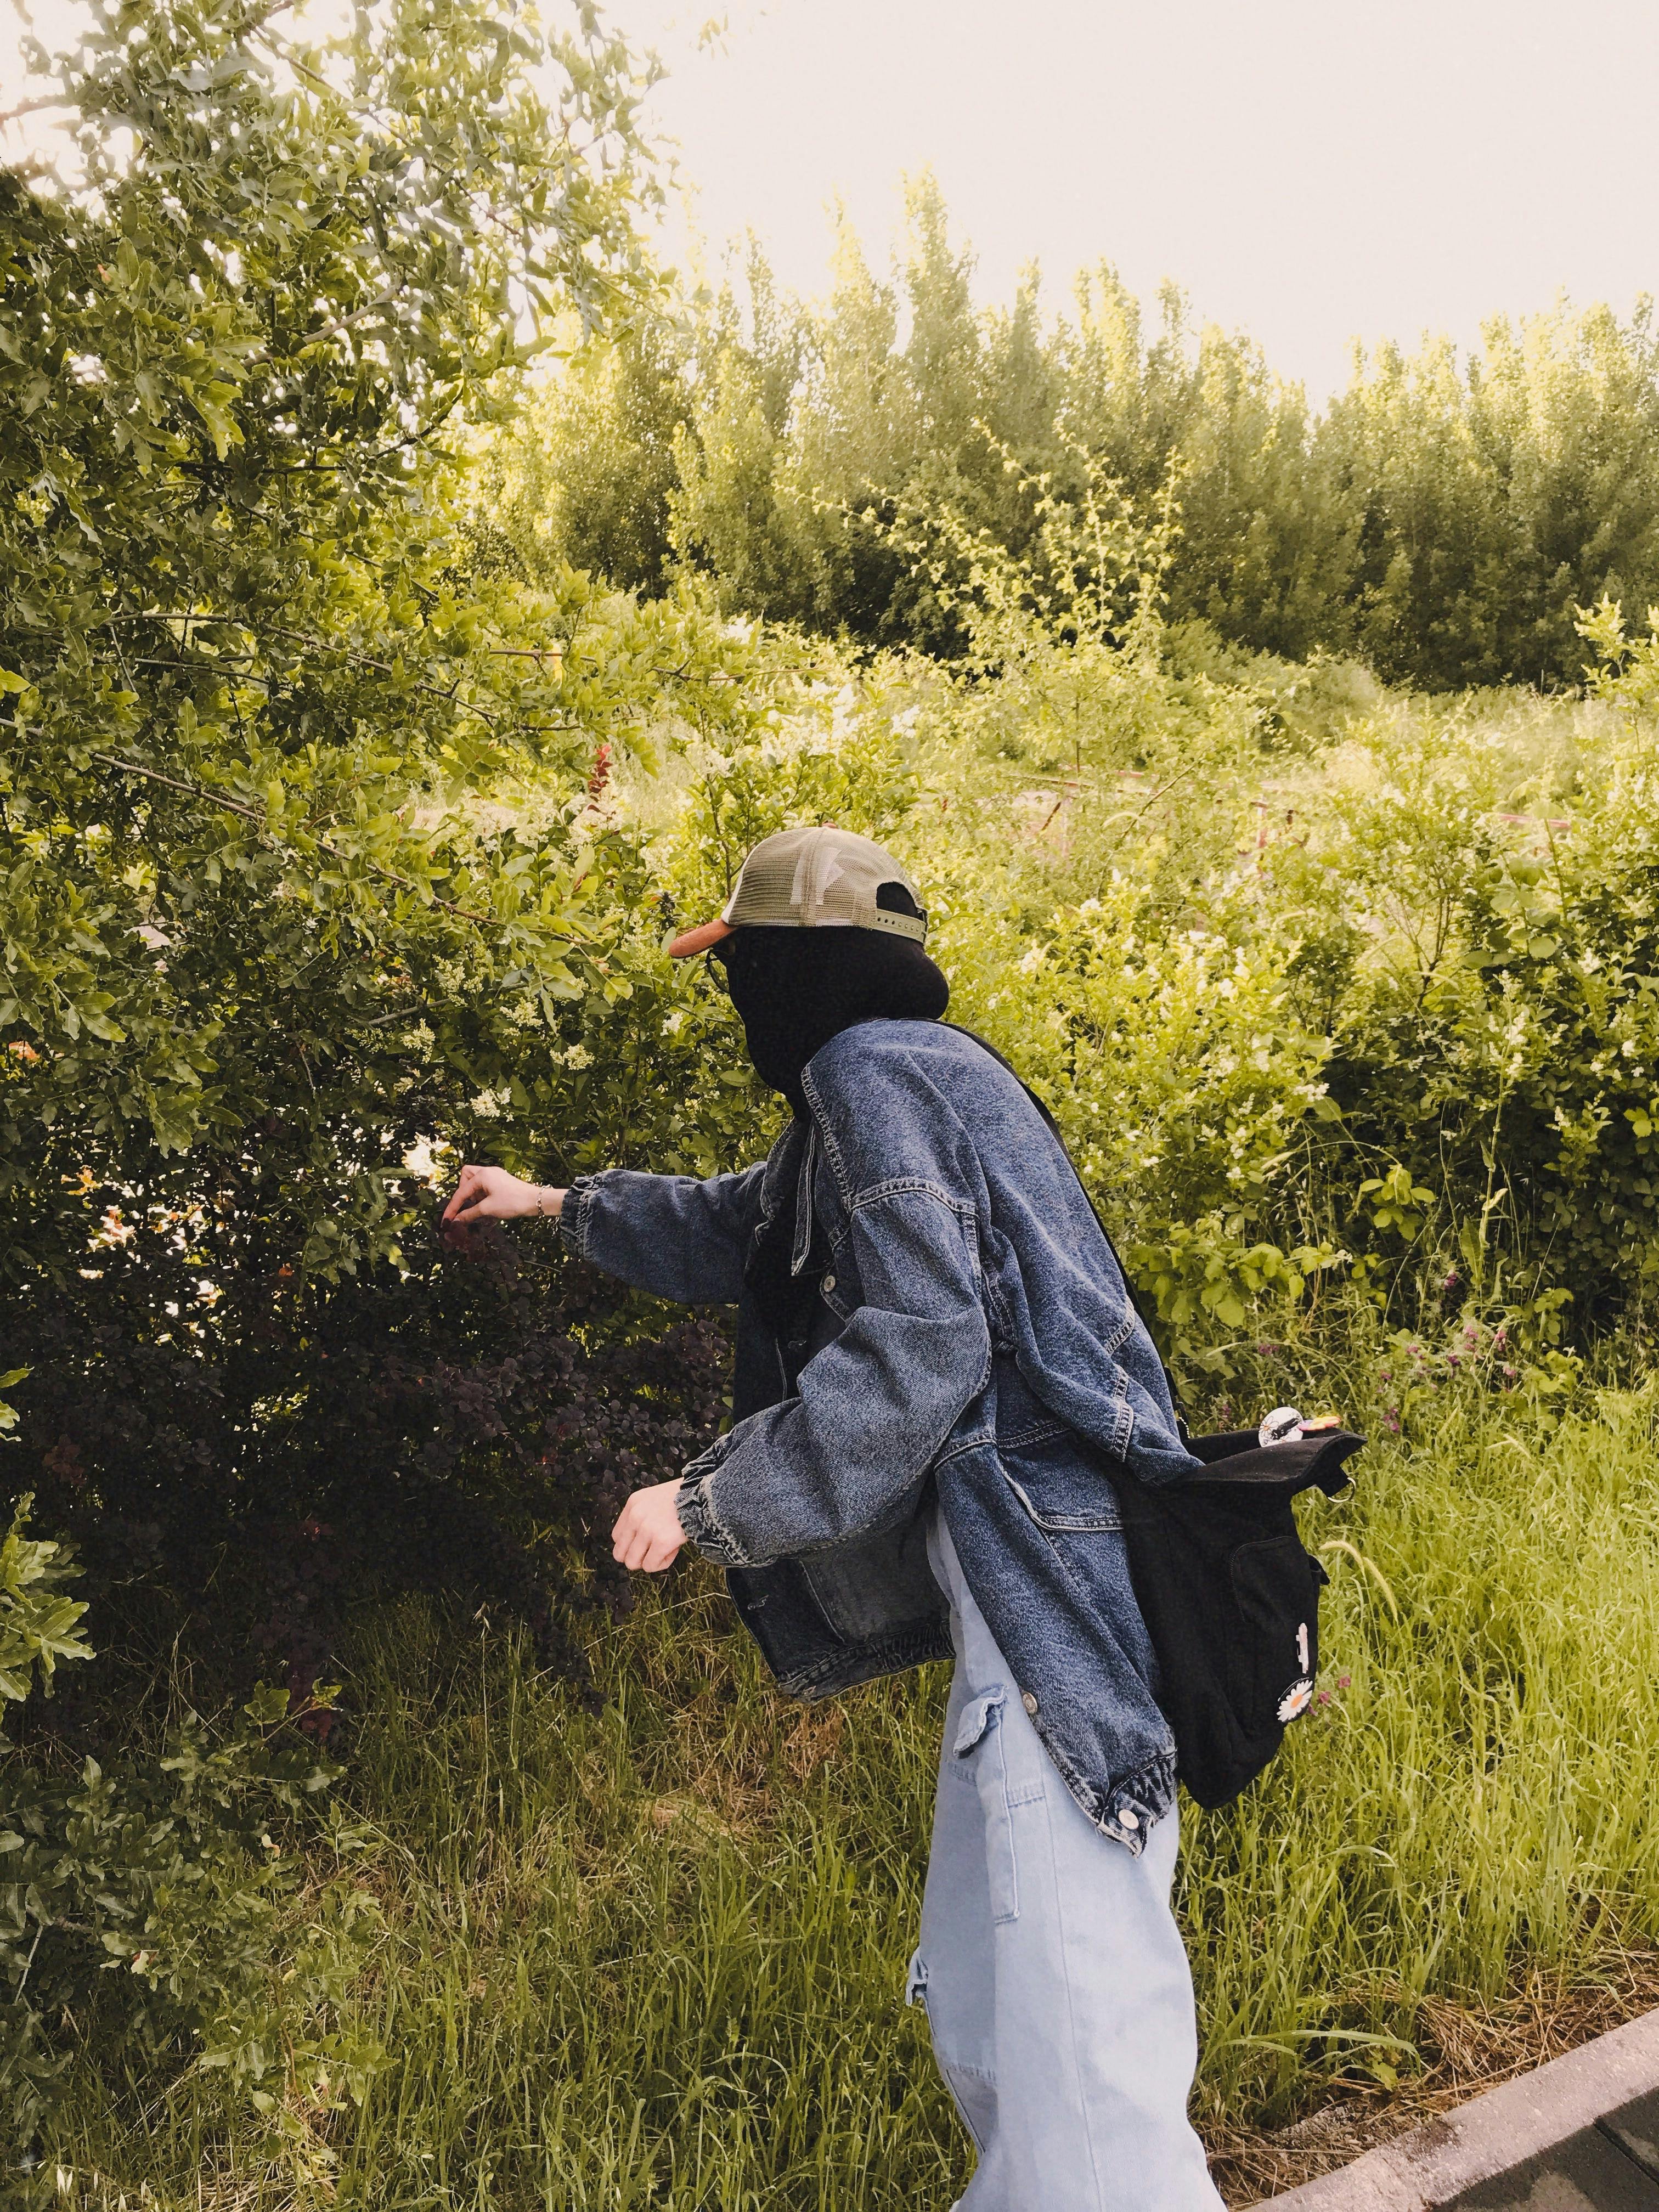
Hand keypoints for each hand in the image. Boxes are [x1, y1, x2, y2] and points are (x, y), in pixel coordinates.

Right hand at [443, 1164, 562, 1226]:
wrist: (536, 1200)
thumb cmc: (512, 1202)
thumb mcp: (488, 1209)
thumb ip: (470, 1214)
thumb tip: (456, 1220)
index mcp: (482, 1175)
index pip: (461, 1192)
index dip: (453, 1207)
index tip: (447, 1220)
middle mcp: (488, 1171)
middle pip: (466, 1177)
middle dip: (463, 1192)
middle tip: (468, 1205)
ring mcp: (496, 1175)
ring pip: (476, 1181)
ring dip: (473, 1194)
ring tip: (479, 1207)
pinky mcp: (502, 1181)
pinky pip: (485, 1185)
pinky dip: (482, 1195)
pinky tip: (487, 1206)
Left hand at [611, 1479, 686, 1573]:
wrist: (705, 1495)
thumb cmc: (685, 1498)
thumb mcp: (654, 1499)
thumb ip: (642, 1517)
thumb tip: (636, 1545)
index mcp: (633, 1504)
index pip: (616, 1537)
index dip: (631, 1544)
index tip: (647, 1542)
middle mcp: (635, 1516)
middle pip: (620, 1553)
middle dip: (637, 1556)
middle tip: (653, 1551)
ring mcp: (647, 1530)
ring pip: (633, 1563)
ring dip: (649, 1561)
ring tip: (665, 1550)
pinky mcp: (661, 1542)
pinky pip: (651, 1566)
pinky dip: (662, 1563)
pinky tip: (674, 1550)